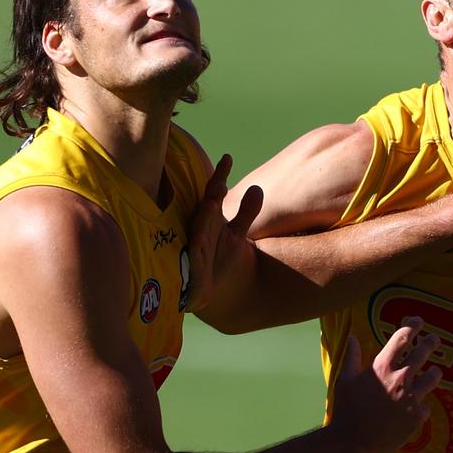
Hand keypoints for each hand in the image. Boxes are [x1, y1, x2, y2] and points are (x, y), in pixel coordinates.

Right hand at [183, 153, 262, 310]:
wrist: (219, 295)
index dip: (220, 176)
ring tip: (210, 204)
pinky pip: (195, 256)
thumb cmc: (222, 259)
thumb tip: (257, 188)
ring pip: (199, 230)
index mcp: (210, 219)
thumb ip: (247, 212)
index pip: (213, 193)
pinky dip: (196, 247)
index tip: (228, 158)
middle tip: (220, 183)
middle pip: (206, 209)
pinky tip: (197, 237)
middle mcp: (201, 230)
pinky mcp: (195, 268)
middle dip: (212, 197)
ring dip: (203, 218)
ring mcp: (197, 249)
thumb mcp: (237, 234)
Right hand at [329, 317, 442, 452]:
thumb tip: (351, 337)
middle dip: (430, 343)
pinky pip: (426, 406)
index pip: (402, 338)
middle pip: (423, 352)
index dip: (412, 326)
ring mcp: (412, 398)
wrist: (353, 443)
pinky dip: (421, 405)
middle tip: (434, 339)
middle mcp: (401, 378)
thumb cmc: (346, 410)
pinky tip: (418, 407)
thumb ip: (351, 357)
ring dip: (434, 372)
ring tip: (435, 371)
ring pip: (433, 377)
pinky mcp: (417, 417)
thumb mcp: (344, 380)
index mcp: (382, 366)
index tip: (418, 321)